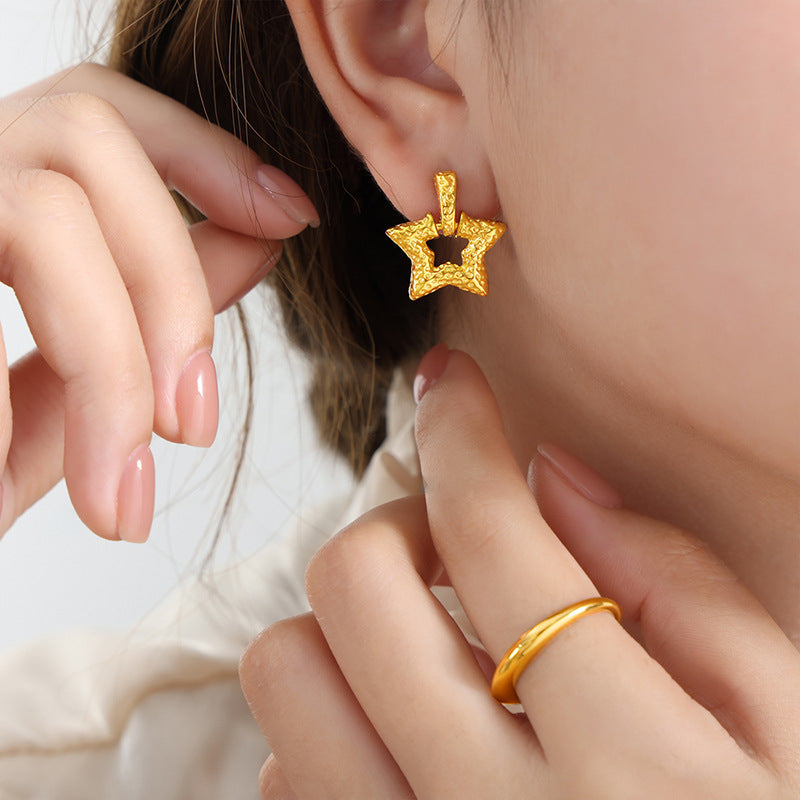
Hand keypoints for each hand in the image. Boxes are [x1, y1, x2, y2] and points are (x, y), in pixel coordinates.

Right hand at [0, 63, 318, 541]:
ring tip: (122, 487)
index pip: (99, 112)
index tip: (290, 215)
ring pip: (43, 206)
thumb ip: (141, 311)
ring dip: (115, 352)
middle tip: (195, 423)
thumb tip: (257, 240)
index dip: (205, 150)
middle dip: (171, 283)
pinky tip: (37, 483)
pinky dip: (47, 386)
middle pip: (87, 141)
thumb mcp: (55, 392)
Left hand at [240, 347, 799, 798]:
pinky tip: (408, 745)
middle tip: (453, 546)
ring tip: (428, 645)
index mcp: (630, 767)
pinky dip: (326, 729)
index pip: (499, 537)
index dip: (464, 433)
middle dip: (395, 527)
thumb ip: (682, 584)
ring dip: (346, 629)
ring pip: (285, 672)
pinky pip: (280, 773)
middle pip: (354, 586)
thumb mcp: (790, 726)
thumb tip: (555, 472)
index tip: (449, 380)